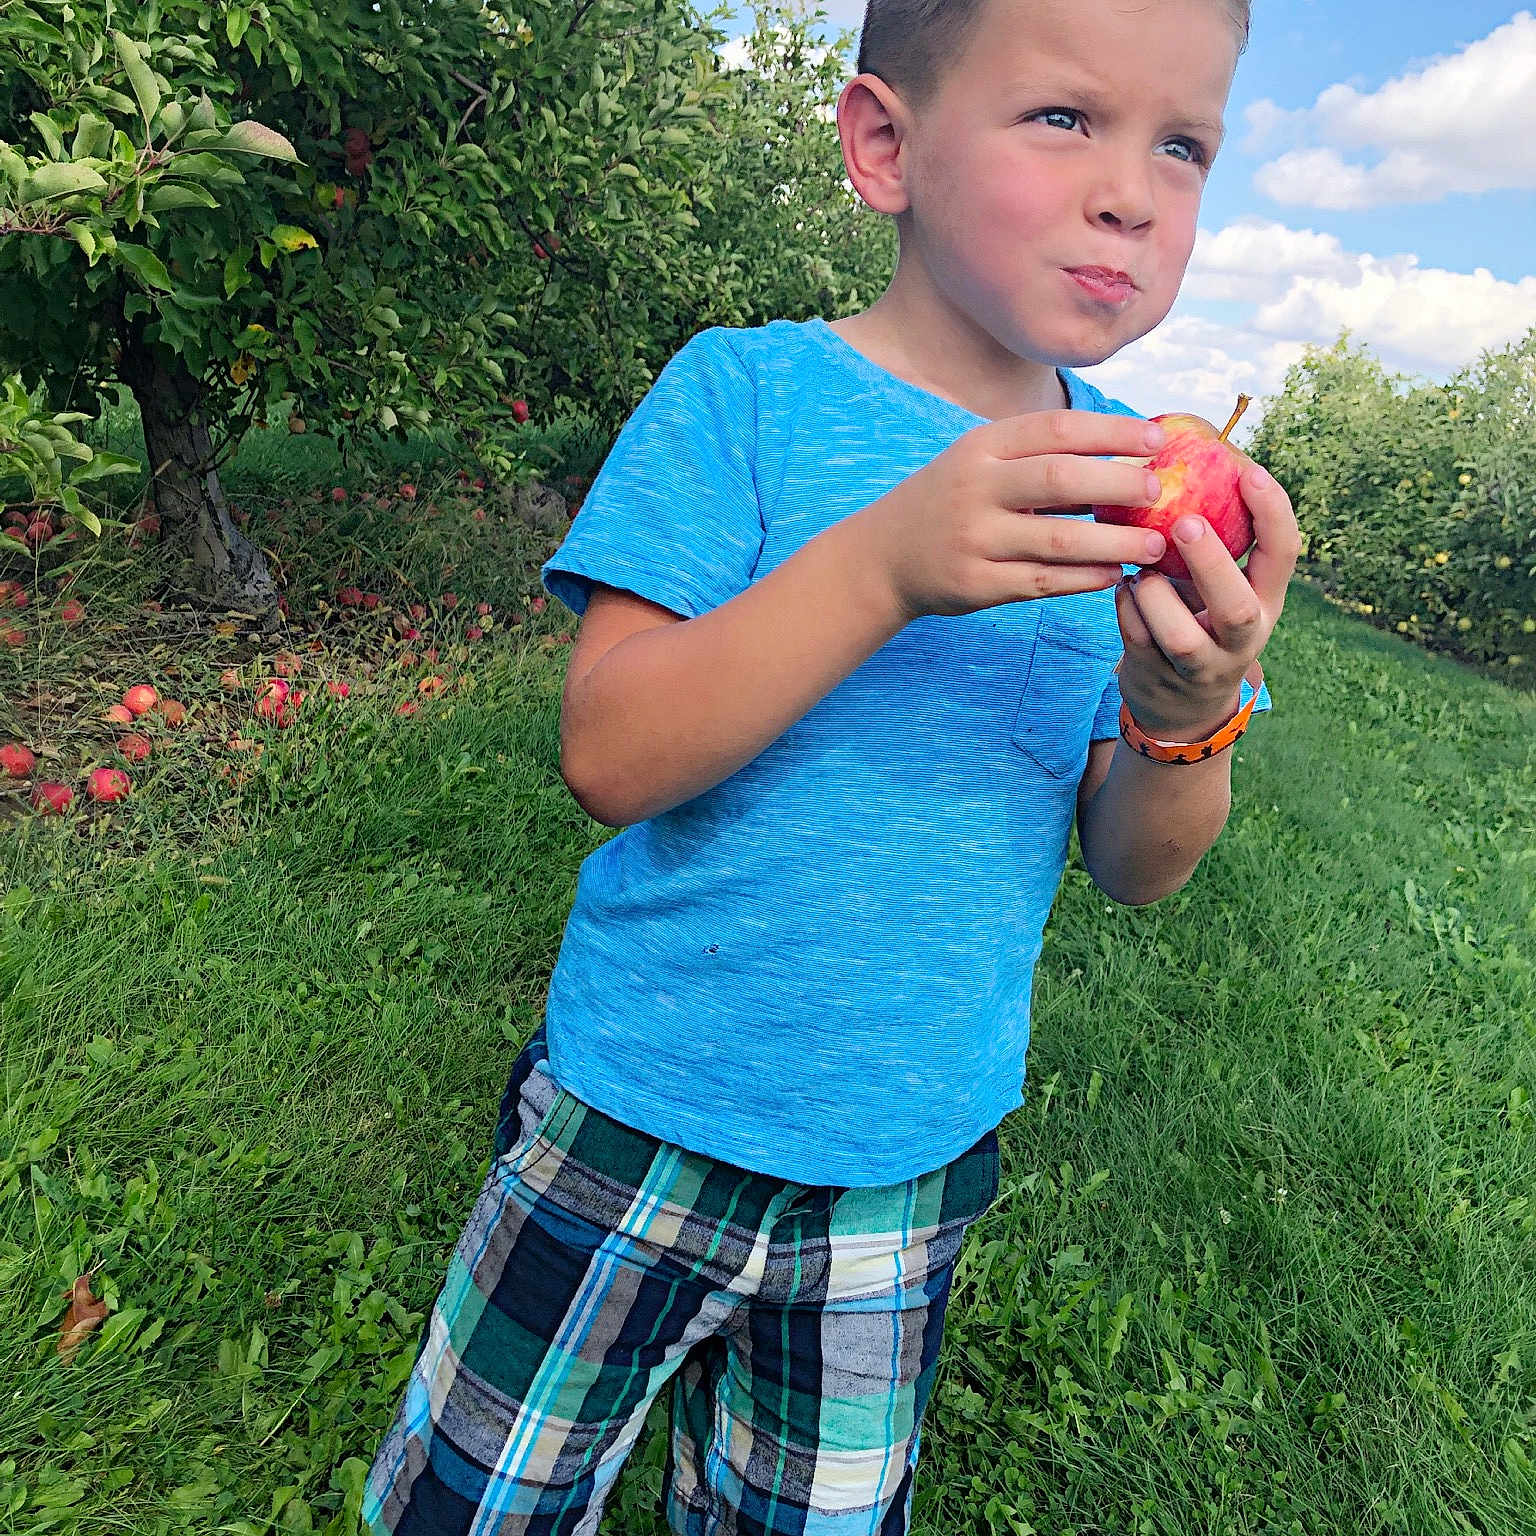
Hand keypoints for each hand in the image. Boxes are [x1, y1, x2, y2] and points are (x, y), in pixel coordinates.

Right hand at [854, 410, 1174, 622]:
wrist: (884, 556)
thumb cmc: (951, 500)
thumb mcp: (980, 461)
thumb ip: (1038, 453)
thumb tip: (1127, 452)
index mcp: (981, 447)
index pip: (1057, 429)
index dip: (1113, 433)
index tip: (1159, 440)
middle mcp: (975, 489)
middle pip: (1060, 480)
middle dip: (1118, 485)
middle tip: (1159, 493)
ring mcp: (974, 539)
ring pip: (1058, 541)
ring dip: (1114, 543)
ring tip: (1154, 545)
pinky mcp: (976, 585)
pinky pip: (1042, 582)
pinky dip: (1084, 578)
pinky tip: (1114, 574)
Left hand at [1113, 460, 1300, 740]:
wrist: (1182, 705)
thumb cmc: (1200, 619)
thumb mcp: (1220, 585)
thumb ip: (1215, 541)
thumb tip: (1189, 457)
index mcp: (1266, 600)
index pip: (1284, 554)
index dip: (1272, 513)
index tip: (1249, 470)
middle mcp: (1242, 636)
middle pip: (1236, 606)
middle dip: (1211, 563)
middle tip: (1184, 523)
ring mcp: (1202, 665)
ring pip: (1180, 636)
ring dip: (1154, 596)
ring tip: (1142, 572)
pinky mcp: (1161, 678)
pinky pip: (1137, 639)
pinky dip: (1125, 608)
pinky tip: (1123, 590)